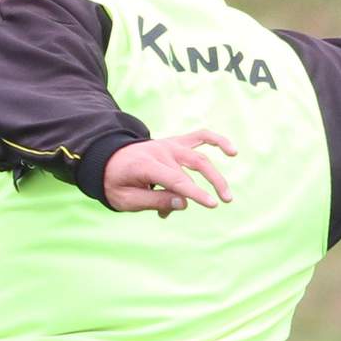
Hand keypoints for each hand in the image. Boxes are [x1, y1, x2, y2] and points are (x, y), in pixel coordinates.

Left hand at [100, 129, 237, 215]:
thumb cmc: (116, 183)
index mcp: (146, 164)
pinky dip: (217, 141)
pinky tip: (232, 151)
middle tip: (221, 202)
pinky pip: (200, 137)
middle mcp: (161, 151)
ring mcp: (169, 145)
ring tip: (227, 195)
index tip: (212, 204)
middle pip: (192, 167)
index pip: (176, 179)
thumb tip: (184, 204)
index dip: (195, 192)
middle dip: (209, 186)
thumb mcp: (126, 199)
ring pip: (199, 156)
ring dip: (215, 175)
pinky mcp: (176, 143)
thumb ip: (154, 201)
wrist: (107, 159)